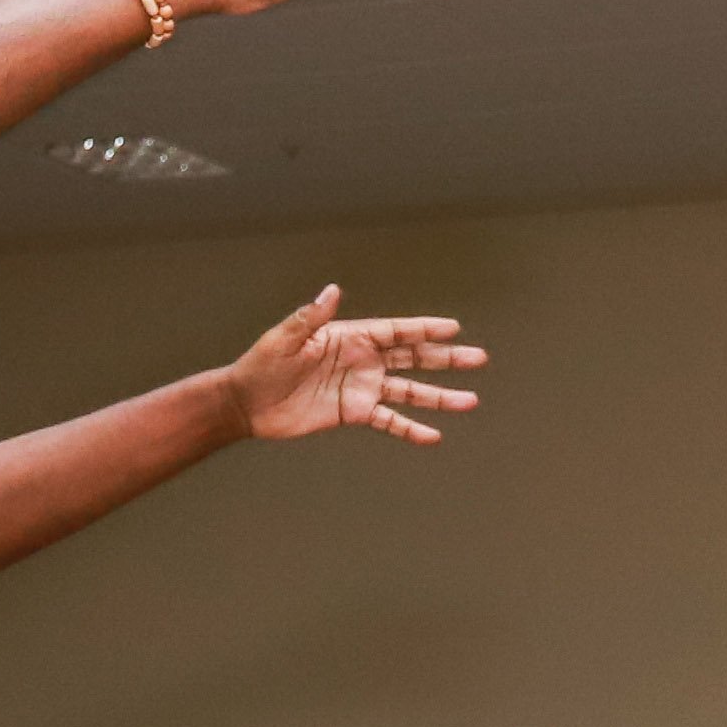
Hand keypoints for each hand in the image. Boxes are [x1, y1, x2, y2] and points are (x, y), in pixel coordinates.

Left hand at [226, 288, 484, 446]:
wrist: (248, 403)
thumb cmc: (262, 364)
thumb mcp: (284, 338)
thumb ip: (311, 318)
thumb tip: (331, 290)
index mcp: (350, 337)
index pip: (395, 331)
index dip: (424, 329)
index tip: (453, 328)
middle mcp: (363, 361)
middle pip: (413, 358)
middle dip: (446, 359)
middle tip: (478, 359)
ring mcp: (362, 388)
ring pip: (410, 391)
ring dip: (439, 397)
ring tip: (469, 402)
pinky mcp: (354, 413)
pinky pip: (389, 422)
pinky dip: (411, 429)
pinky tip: (433, 436)